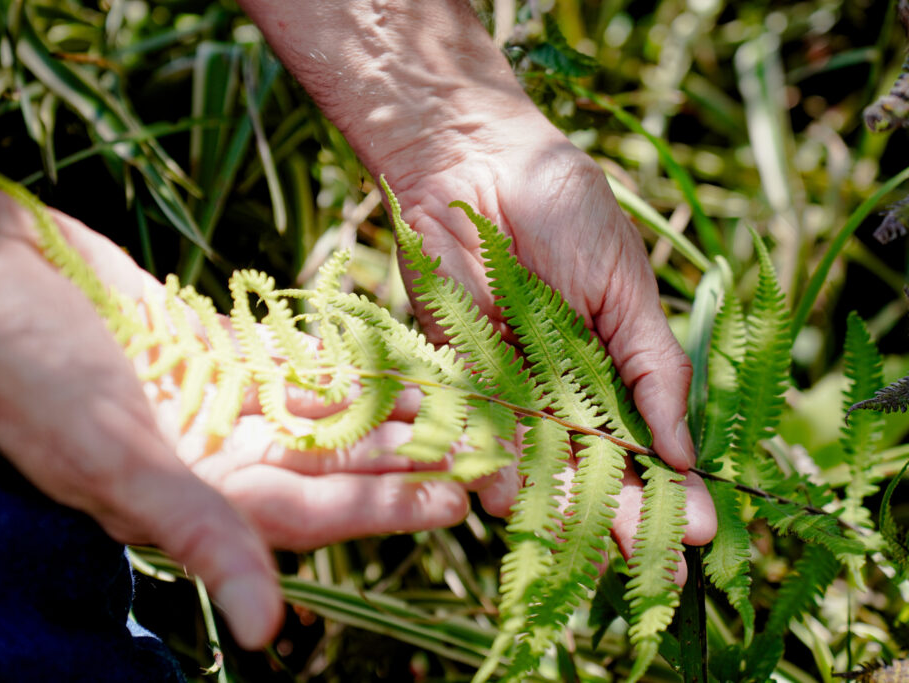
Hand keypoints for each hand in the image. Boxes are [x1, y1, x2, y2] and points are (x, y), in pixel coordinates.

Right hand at [0, 155, 466, 649]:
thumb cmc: (25, 370)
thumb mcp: (110, 457)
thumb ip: (195, 533)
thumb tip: (268, 631)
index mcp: (187, 498)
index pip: (306, 514)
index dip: (381, 508)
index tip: (454, 496)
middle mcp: (208, 459)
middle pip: (327, 469)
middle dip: (403, 463)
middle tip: (482, 450)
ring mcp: (213, 405)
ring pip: (320, 419)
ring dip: (384, 416)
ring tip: (457, 407)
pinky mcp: (212, 354)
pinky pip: (292, 369)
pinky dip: (342, 369)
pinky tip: (393, 363)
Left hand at [232, 1, 715, 576]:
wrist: (474, 160)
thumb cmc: (561, 208)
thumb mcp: (625, 287)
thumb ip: (654, 366)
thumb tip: (683, 451)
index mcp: (605, 371)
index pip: (640, 447)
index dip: (670, 490)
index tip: (703, 531)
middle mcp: (553, 391)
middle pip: (587, 468)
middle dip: (621, 516)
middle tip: (653, 562)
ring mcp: (501, 387)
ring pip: (531, 462)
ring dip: (560, 505)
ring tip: (592, 546)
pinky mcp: (448, 373)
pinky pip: (469, 429)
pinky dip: (489, 462)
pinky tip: (513, 499)